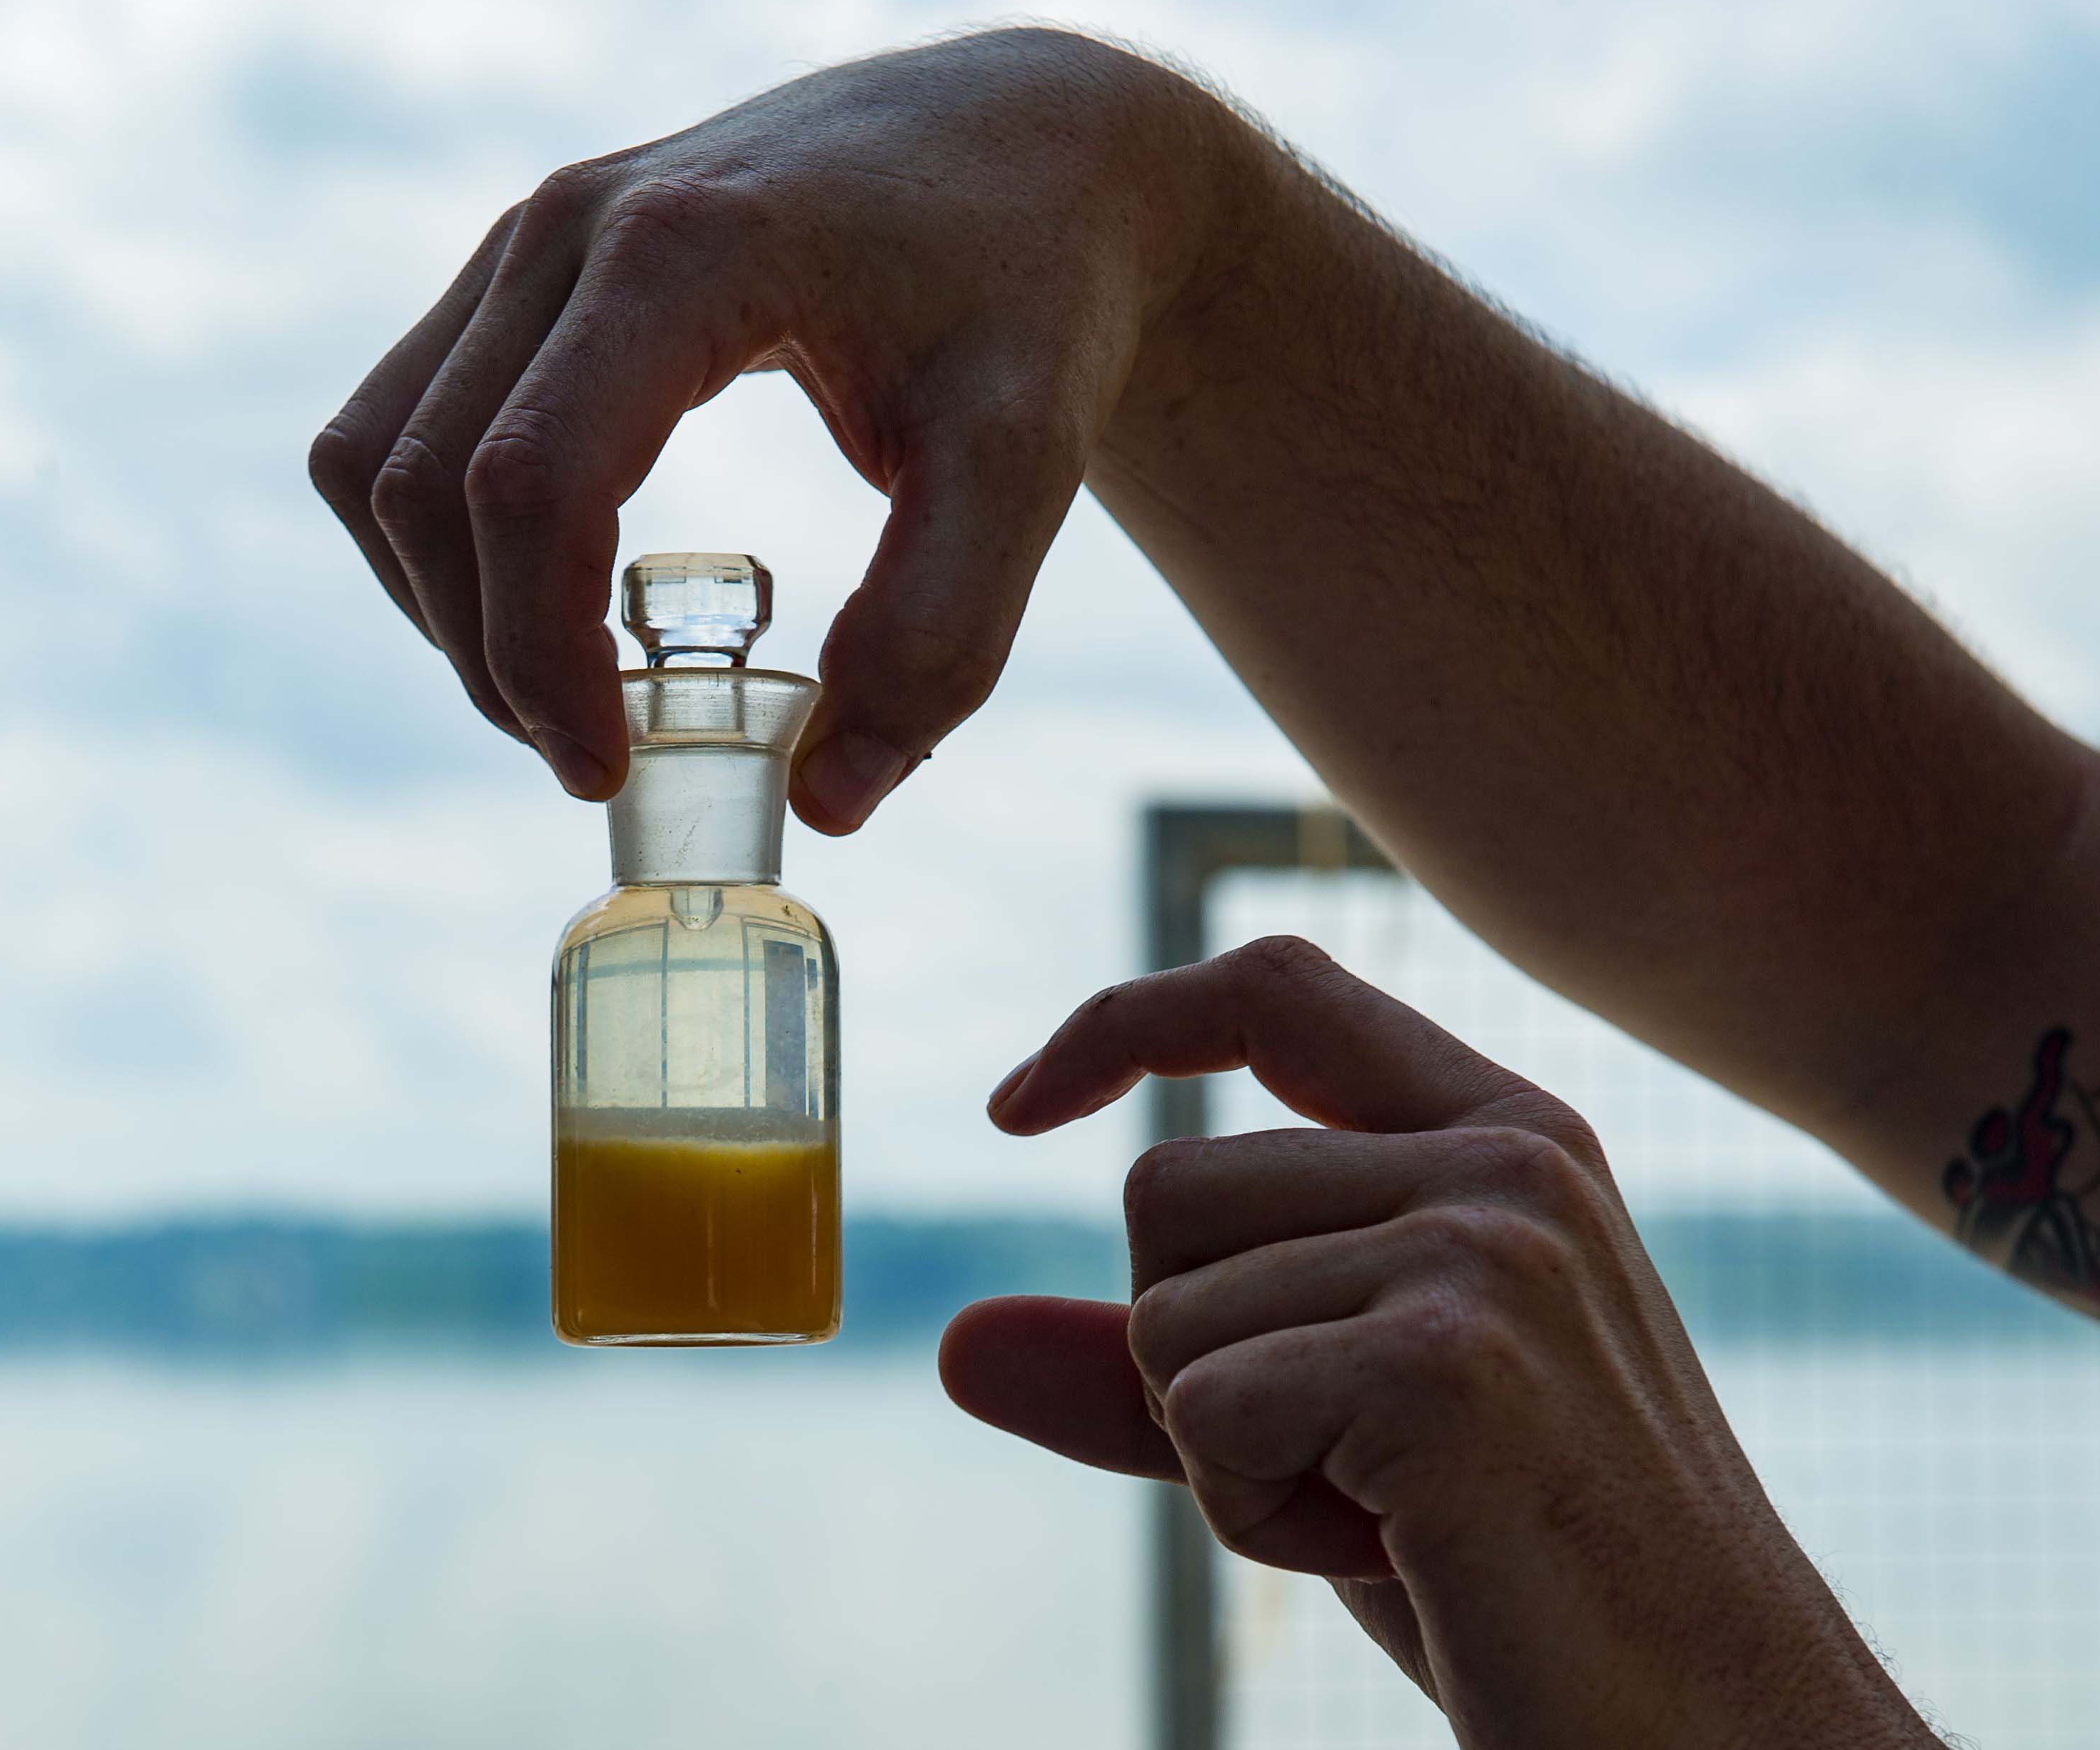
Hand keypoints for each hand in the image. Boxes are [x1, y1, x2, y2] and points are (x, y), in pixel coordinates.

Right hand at [307, 28, 1238, 830]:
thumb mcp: (1025, 461)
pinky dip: (440, 531)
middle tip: (597, 760)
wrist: (1028, 143)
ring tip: (564, 695)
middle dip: (489, 656)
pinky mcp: (532, 258)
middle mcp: (574, 222)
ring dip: (443, 600)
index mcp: (684, 252)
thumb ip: (942, 635)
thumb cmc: (1034, 291)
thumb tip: (827, 802)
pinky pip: (408, 413)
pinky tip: (541, 599)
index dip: (541, 659)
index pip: (532, 486)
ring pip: (383, 451)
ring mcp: (536, 230)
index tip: (609, 771)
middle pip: (432, 483)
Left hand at [941, 937, 1934, 1748]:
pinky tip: (1391, 1545)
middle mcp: (1504, 1159)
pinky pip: (1200, 1409)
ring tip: (1385, 1506)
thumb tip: (953, 1341)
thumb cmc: (1514, 1561)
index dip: (1125, 1021)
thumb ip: (1154, 1366)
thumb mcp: (1324, 1427)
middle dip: (1193, 1354)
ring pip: (1165, 1305)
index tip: (1017, 1107)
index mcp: (1502, 1133)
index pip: (1273, 988)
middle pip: (1166, 1186)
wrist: (1711, 1724)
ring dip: (1223, 1448)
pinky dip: (1247, 1509)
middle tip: (1347, 1462)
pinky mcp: (1445, 1363)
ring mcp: (1485, 1249)